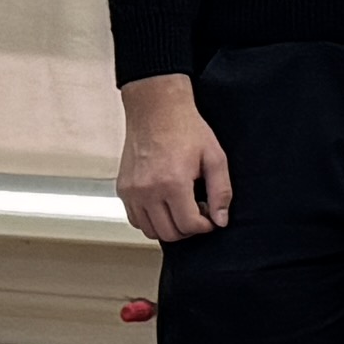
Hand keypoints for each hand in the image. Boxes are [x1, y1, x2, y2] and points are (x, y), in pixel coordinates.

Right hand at [114, 73, 231, 249]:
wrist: (156, 110)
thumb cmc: (186, 129)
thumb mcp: (215, 157)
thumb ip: (221, 191)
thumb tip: (220, 220)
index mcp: (172, 183)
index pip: (188, 225)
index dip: (205, 226)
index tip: (211, 219)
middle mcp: (148, 191)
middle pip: (169, 233)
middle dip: (188, 229)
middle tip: (198, 214)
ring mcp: (132, 191)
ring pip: (149, 230)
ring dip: (169, 227)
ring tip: (182, 209)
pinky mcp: (122, 189)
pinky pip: (135, 219)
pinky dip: (150, 220)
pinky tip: (165, 205)